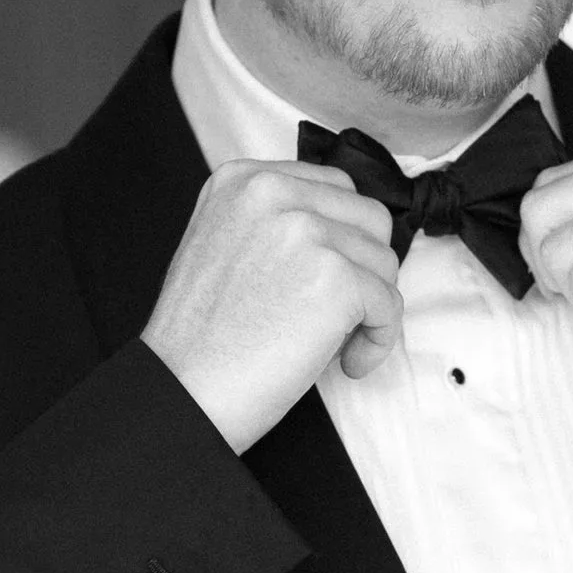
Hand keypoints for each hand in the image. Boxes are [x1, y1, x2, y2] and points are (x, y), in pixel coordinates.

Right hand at [143, 159, 402, 451]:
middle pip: (369, 218)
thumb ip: (276, 224)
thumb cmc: (201, 340)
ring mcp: (305, 231)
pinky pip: (389, 304)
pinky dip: (378, 340)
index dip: (345, 240)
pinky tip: (348, 363)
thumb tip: (343, 234)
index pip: (336, 188)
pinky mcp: (335, 276)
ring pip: (384, 261)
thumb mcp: (222, 246)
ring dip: (372, 308)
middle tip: (340, 314)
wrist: (183, 392)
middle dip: (365, 269)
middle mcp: (273, 192)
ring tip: (336, 344)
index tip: (330, 280)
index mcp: (243, 180)